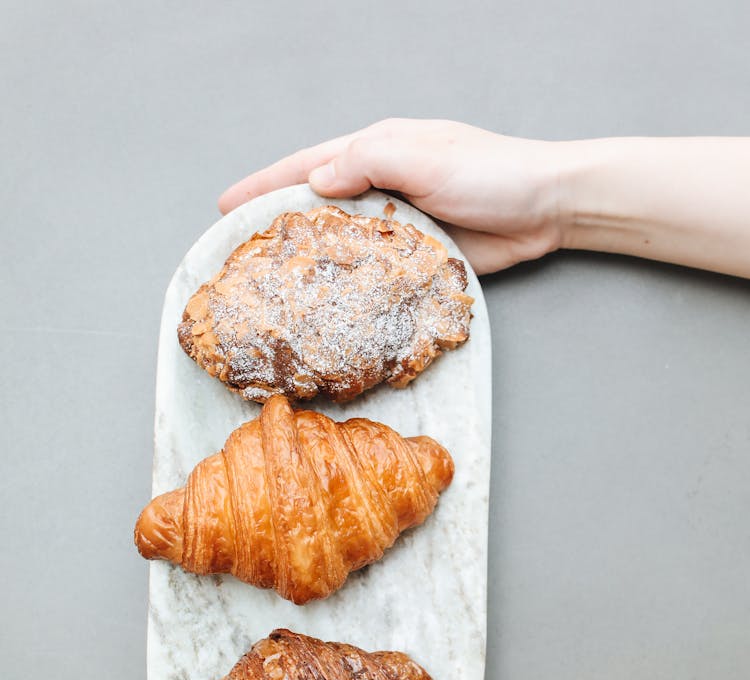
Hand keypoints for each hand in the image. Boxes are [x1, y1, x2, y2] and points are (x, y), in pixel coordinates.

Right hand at [218, 119, 564, 273]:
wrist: (547, 208)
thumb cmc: (493, 172)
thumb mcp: (424, 156)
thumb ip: (369, 162)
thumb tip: (316, 181)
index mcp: (380, 152)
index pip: (309, 166)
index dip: (267, 185)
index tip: (227, 205)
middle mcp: (384, 186)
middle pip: (318, 207)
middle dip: (279, 227)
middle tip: (239, 257)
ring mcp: (399, 225)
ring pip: (343, 245)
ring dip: (311, 263)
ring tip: (273, 287)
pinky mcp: (417, 259)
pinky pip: (373, 273)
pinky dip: (350, 286)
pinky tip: (330, 305)